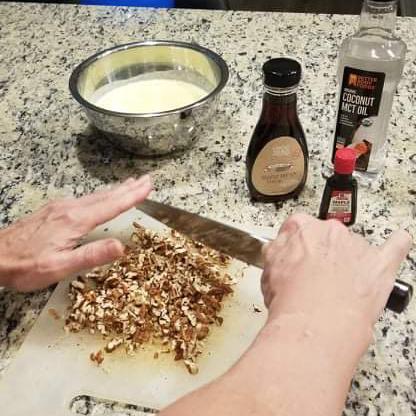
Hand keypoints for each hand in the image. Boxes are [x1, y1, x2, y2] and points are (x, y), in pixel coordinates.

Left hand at [0, 176, 151, 291]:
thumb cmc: (25, 266)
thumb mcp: (60, 267)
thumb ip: (91, 255)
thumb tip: (122, 246)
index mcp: (75, 221)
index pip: (111, 206)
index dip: (132, 196)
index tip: (148, 186)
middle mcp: (70, 209)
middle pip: (105, 196)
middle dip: (128, 188)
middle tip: (146, 179)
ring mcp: (60, 207)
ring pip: (95, 196)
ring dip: (116, 190)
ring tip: (130, 184)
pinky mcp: (53, 211)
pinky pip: (84, 199)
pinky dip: (101, 195)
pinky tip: (101, 197)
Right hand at [261, 213, 411, 353]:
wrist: (314, 323)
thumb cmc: (290, 300)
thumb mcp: (268, 271)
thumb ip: (277, 253)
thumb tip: (281, 250)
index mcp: (301, 228)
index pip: (297, 228)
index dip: (295, 246)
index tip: (296, 257)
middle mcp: (330, 231)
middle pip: (327, 236)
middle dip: (322, 253)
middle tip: (315, 277)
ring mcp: (357, 246)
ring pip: (354, 246)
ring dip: (349, 260)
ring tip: (341, 287)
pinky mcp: (381, 264)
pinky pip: (395, 246)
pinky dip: (396, 245)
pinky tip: (397, 242)